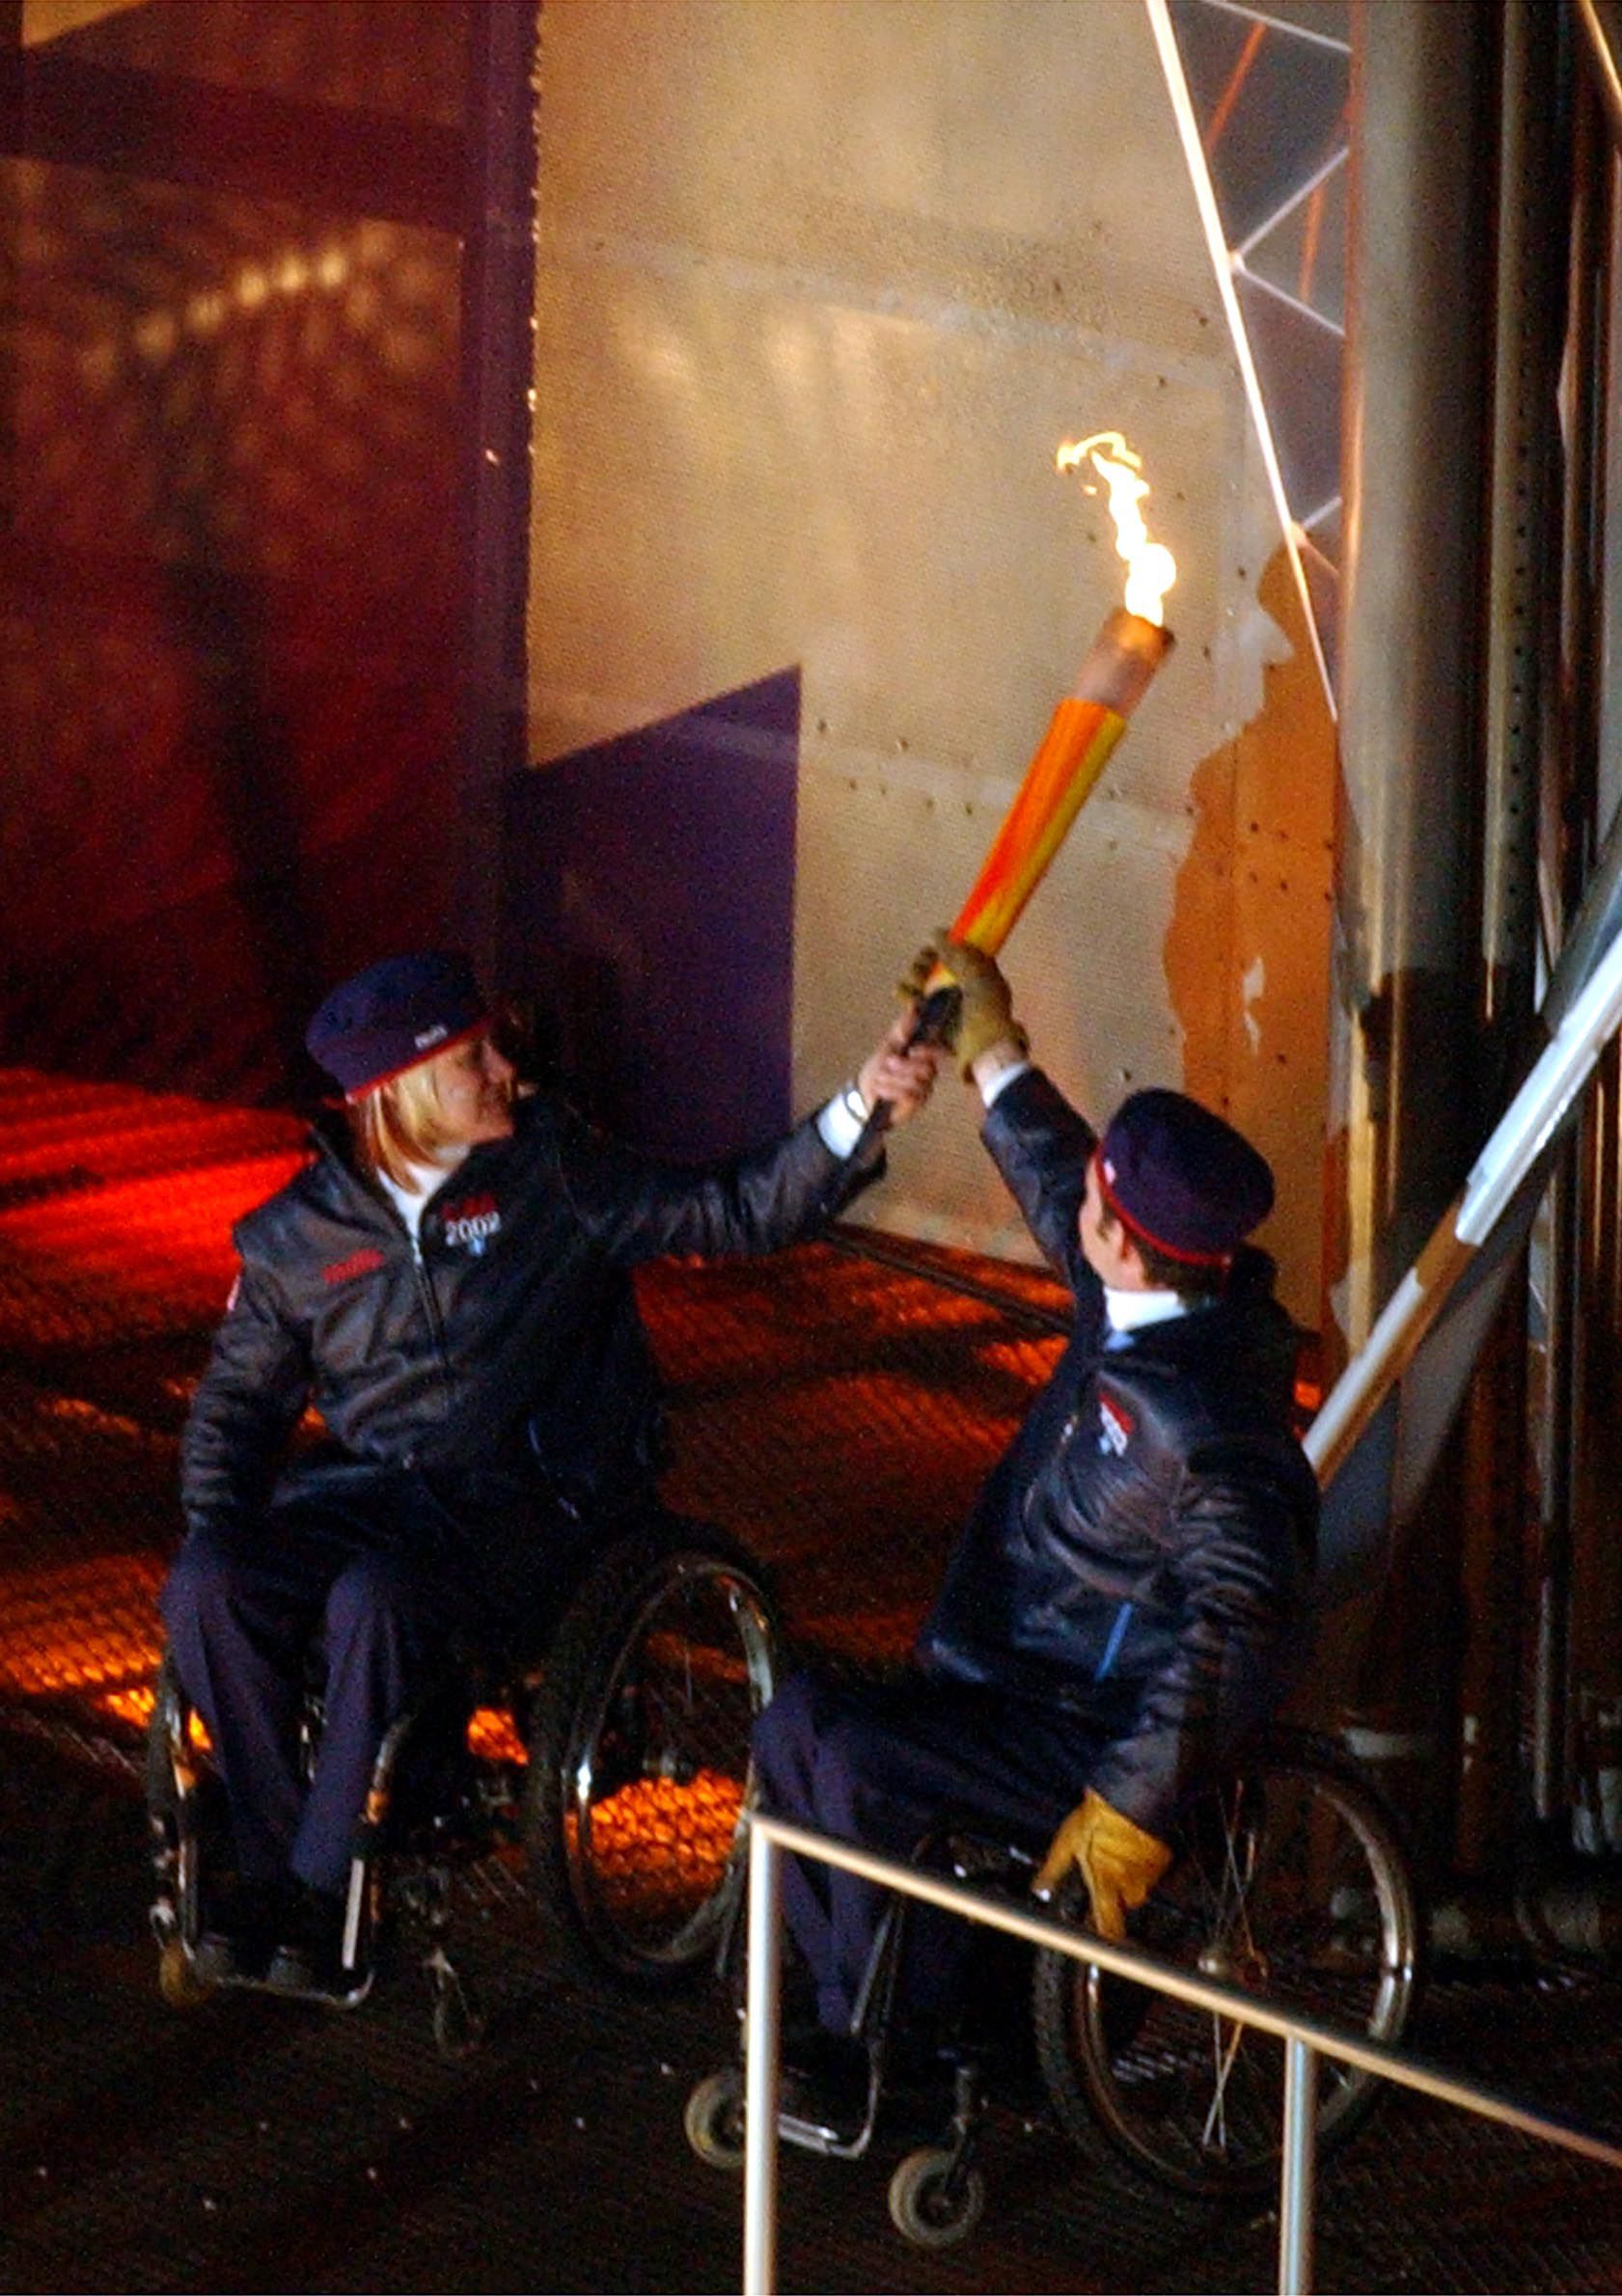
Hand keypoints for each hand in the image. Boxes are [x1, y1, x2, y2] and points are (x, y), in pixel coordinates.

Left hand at [855, 1014, 941, 1128]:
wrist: (864, 1093)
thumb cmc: (878, 1067)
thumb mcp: (887, 1044)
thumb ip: (901, 1028)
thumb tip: (913, 1007)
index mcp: (923, 1056)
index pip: (939, 1051)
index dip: (930, 1050)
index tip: (912, 1050)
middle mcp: (928, 1073)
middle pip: (927, 1068)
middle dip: (903, 1066)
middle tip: (887, 1064)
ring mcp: (924, 1089)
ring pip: (916, 1082)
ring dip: (893, 1080)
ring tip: (880, 1079)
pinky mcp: (916, 1105)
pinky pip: (910, 1096)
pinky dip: (891, 1091)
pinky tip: (881, 1090)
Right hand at [905, 930, 1026, 1081]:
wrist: (983, 1051)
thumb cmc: (987, 1013)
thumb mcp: (977, 975)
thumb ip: (955, 953)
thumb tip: (936, 933)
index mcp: (977, 972)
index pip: (953, 951)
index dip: (939, 948)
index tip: (931, 951)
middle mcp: (961, 986)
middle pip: (932, 965)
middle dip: (921, 965)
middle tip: (921, 974)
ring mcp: (946, 1003)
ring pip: (919, 982)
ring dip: (911, 980)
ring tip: (913, 988)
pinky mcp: (932, 1021)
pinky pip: (913, 1004)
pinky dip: (905, 997)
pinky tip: (906, 998)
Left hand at [1032, 1788, 1172, 1941]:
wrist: (1127, 1796)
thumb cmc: (1096, 1819)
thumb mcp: (1065, 1844)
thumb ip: (1052, 1871)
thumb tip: (1037, 1887)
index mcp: (1106, 1885)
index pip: (1109, 1928)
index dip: (1106, 1940)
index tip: (1101, 1947)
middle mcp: (1130, 1885)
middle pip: (1124, 1907)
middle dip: (1115, 1898)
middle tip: (1104, 1877)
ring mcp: (1148, 1874)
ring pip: (1138, 1889)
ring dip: (1128, 1880)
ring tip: (1115, 1857)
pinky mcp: (1162, 1860)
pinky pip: (1151, 1872)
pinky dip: (1141, 1866)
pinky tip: (1130, 1849)